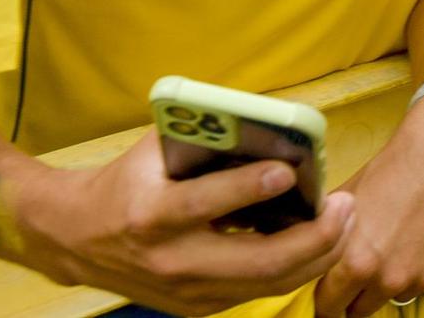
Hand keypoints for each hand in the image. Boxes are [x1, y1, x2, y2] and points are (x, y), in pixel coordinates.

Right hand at [21, 134, 353, 315]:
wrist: (78, 236)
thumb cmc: (128, 180)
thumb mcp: (156, 149)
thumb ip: (207, 137)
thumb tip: (272, 123)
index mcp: (151, 214)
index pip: (206, 203)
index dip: (249, 188)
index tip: (289, 170)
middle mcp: (169, 260)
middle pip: (256, 261)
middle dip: (313, 236)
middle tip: (346, 205)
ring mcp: (185, 292)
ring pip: (267, 283)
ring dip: (316, 253)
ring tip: (345, 221)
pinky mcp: (197, 307)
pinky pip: (258, 289)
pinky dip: (295, 266)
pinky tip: (319, 241)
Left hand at [314, 98, 423, 316]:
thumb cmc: (388, 173)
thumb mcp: (342, 203)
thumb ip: (321, 238)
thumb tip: (299, 256)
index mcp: (356, 264)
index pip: (328, 307)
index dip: (328, 296)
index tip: (333, 288)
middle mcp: (390, 280)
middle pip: (361, 310)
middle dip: (359, 294)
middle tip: (366, 264)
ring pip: (396, 296)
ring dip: (394, 282)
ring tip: (399, 246)